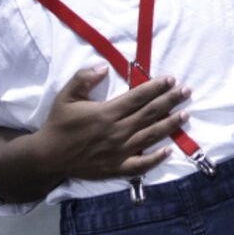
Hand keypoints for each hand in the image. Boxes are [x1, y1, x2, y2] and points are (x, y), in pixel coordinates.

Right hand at [35, 65, 191, 180]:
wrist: (47, 157)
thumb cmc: (59, 124)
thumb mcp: (66, 96)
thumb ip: (83, 78)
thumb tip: (103, 67)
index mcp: (106, 113)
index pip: (138, 97)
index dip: (157, 87)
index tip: (171, 79)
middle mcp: (116, 131)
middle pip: (150, 113)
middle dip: (170, 100)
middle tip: (186, 91)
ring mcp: (118, 152)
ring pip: (150, 136)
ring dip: (170, 124)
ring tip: (185, 114)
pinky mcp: (116, 168)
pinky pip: (141, 165)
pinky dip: (156, 158)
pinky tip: (169, 149)